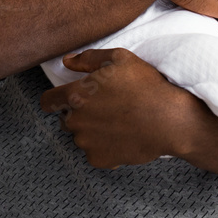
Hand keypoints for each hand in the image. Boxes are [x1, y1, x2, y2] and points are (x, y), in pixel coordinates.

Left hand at [40, 48, 199, 168]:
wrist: (170, 120)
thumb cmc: (146, 86)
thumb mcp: (119, 59)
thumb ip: (88, 59)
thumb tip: (67, 61)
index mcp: (76, 96)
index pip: (47, 101)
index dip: (53, 99)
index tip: (61, 100)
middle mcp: (76, 121)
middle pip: (66, 119)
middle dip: (79, 113)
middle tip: (104, 107)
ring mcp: (87, 143)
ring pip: (81, 136)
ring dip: (92, 130)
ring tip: (117, 122)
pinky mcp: (99, 159)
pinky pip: (95, 153)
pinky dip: (105, 147)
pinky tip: (122, 136)